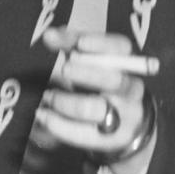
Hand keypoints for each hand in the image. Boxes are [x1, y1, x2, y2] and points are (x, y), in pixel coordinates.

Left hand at [33, 29, 153, 164]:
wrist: (125, 126)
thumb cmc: (101, 86)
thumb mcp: (90, 61)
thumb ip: (71, 44)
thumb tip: (49, 35)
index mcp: (126, 64)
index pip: (121, 49)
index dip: (101, 44)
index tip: (79, 44)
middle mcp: (130, 89)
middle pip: (114, 80)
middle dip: (87, 75)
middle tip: (63, 70)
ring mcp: (124, 116)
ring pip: (97, 109)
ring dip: (66, 102)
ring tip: (48, 97)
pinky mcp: (111, 139)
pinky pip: (84, 134)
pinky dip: (59, 125)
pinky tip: (43, 116)